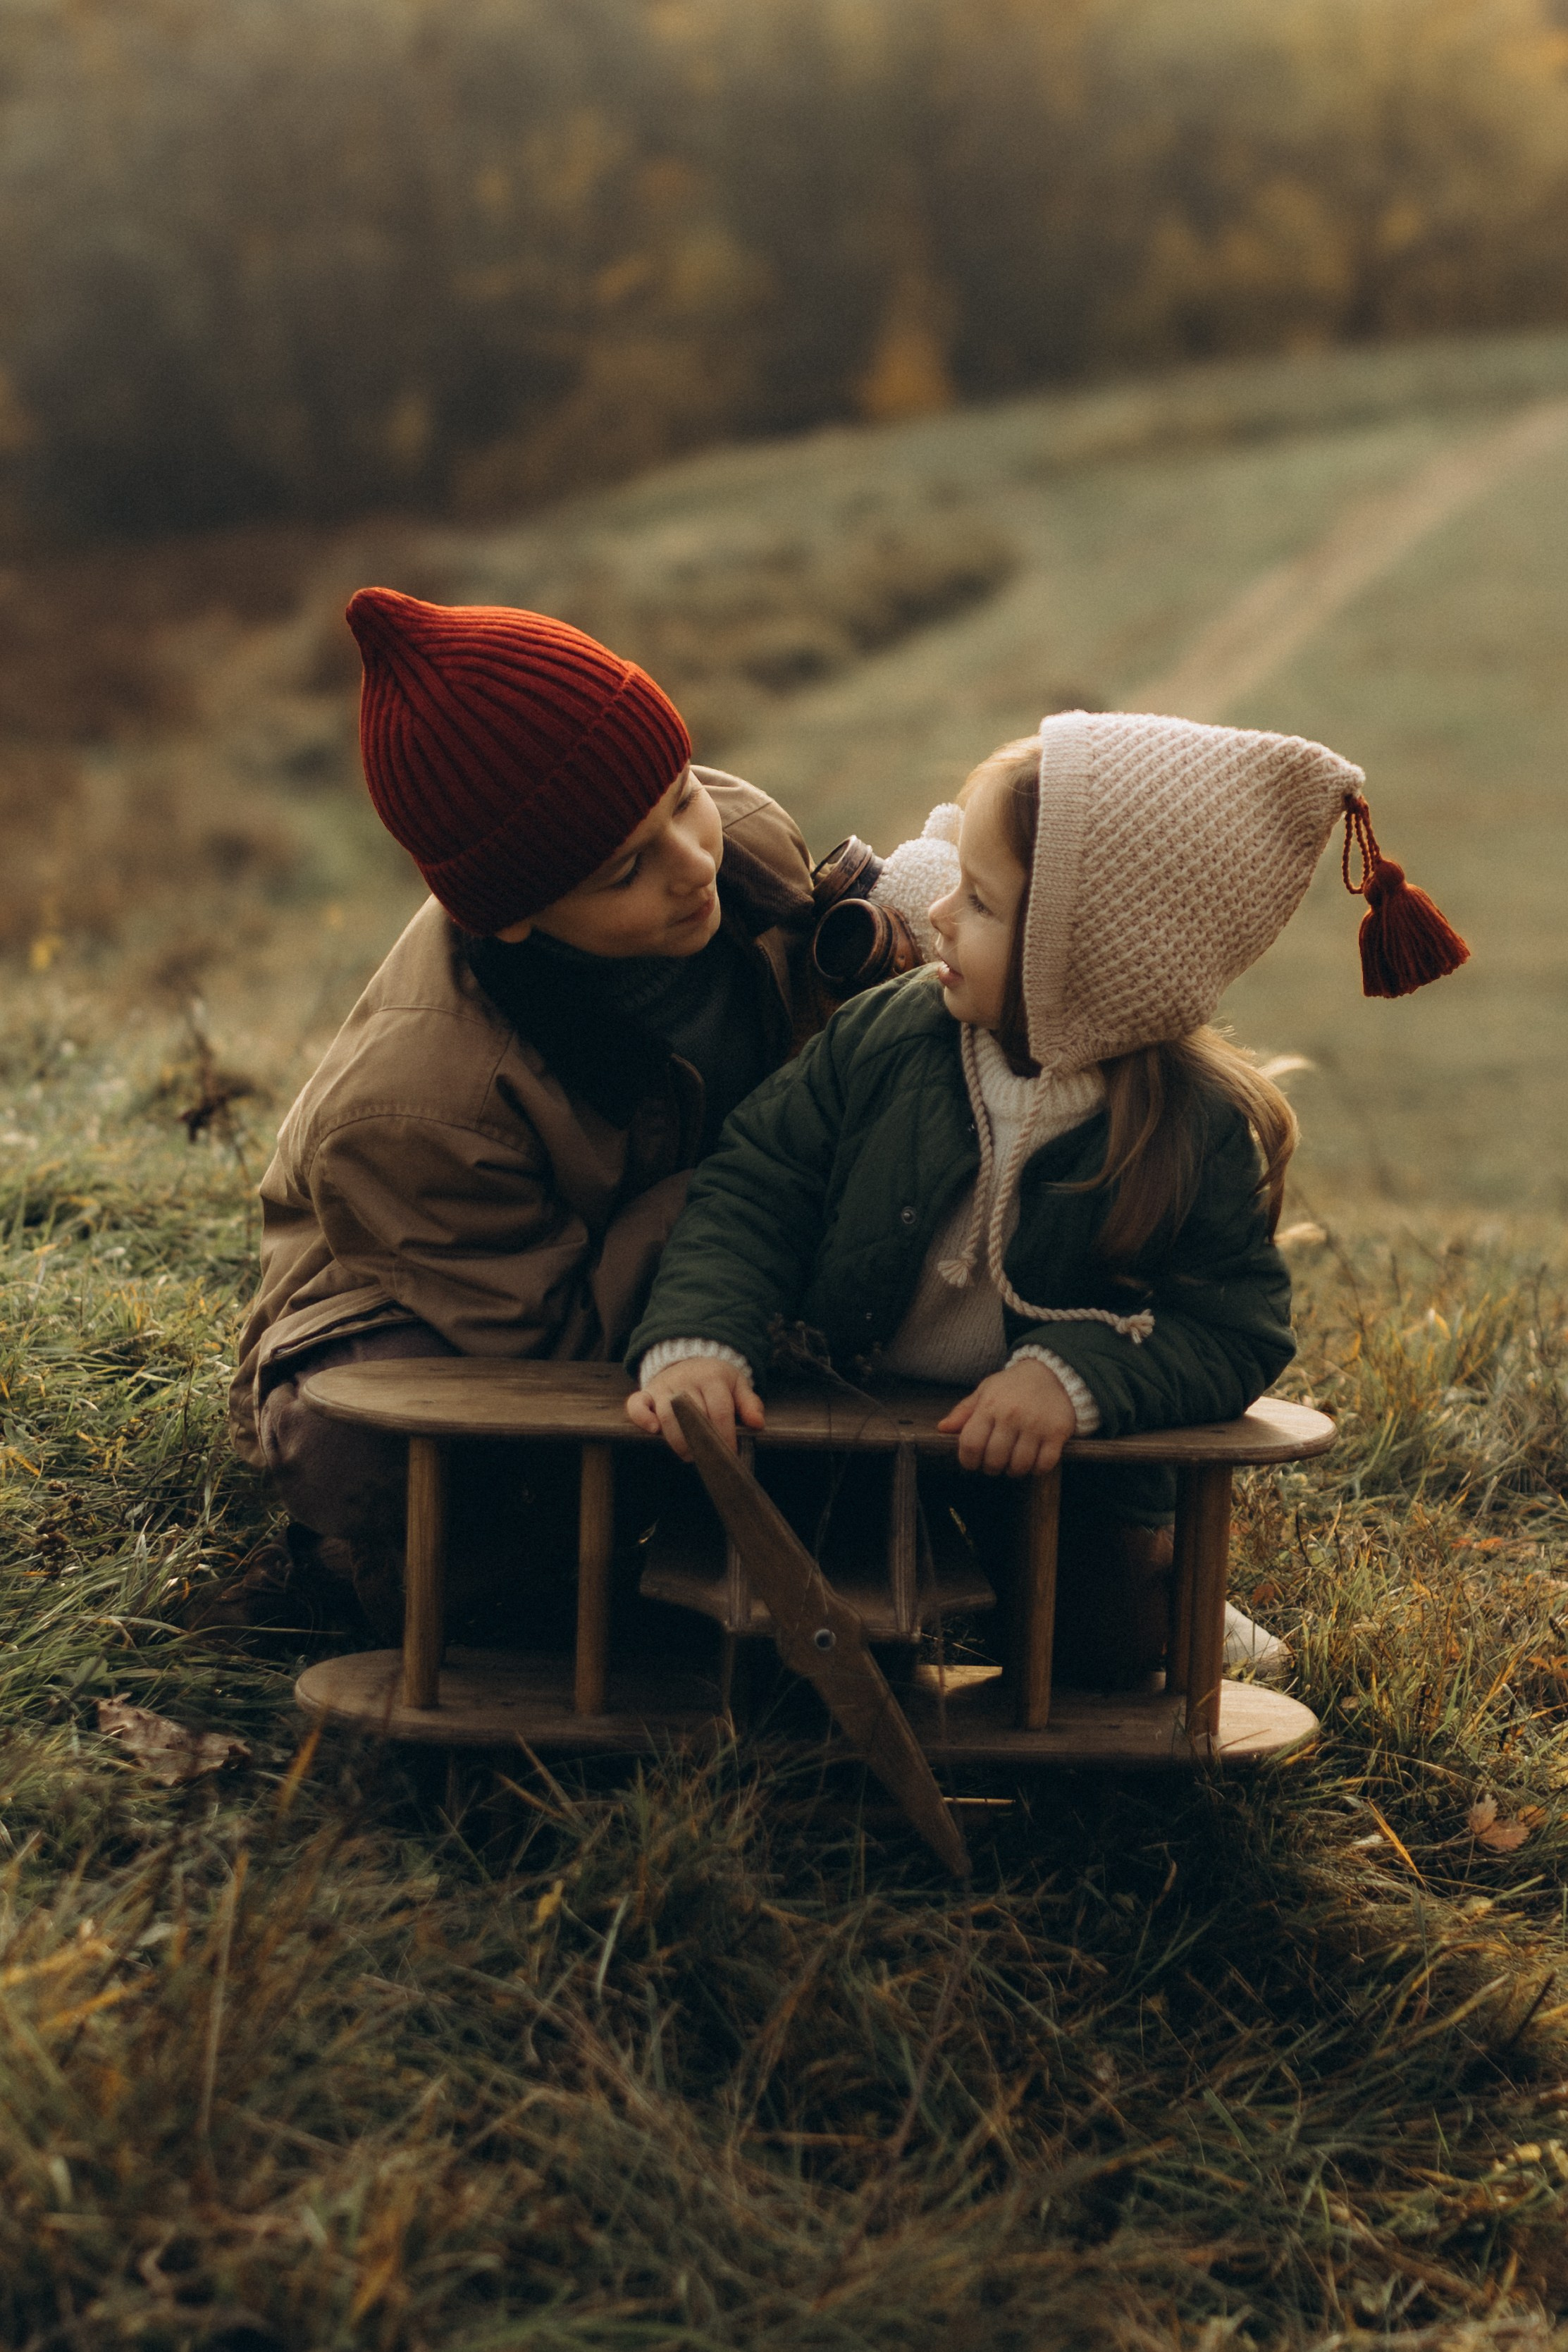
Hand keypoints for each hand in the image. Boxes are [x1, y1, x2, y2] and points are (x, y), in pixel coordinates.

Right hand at [625, 1355, 765, 1458]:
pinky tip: (654, 1431)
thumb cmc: (717, 1379)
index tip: (730, 1453)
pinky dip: (642, 1418)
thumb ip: (749, 1404)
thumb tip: (757, 1424)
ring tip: (690, 1455)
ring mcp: (664, 1386)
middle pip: (693, 1416)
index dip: (725, 1435)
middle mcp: (686, 1380)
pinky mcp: (647, 1392)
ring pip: (667, 1416)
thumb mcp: (738, 1385)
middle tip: (711, 1459)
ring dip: (679, 1441)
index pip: (719, 1411)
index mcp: (712, 1377)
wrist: (690, 1360)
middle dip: (703, 1442)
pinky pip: (637, 1405)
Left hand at [938, 1358, 1077, 1476]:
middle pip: (994, 1460)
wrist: (1053, 1373)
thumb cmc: (1013, 1386)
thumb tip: (942, 1428)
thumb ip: (964, 1411)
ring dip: (1014, 1471)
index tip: (972, 1462)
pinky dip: (1036, 1469)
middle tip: (994, 1463)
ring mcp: (1036, 1425)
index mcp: (990, 1405)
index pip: (970, 1444)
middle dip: (991, 1468)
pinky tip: (1032, 1461)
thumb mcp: (986, 1391)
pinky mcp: (1057, 1432)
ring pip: (1019, 1466)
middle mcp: (1012, 1415)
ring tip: (1013, 1463)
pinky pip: (1044, 1464)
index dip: (968, 1461)